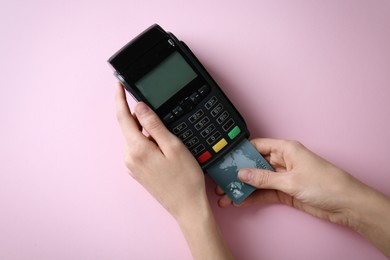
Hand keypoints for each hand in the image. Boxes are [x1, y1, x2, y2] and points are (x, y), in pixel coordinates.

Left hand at [115, 83, 232, 259]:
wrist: (187, 206)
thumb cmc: (185, 179)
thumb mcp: (174, 146)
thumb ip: (154, 125)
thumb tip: (140, 107)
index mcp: (137, 149)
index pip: (123, 117)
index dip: (119, 98)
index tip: (118, 85)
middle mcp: (130, 158)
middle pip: (130, 127)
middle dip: (141, 117)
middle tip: (161, 119)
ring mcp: (132, 166)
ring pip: (136, 138)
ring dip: (148, 132)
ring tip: (170, 143)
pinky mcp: (137, 171)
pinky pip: (139, 149)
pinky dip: (148, 142)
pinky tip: (164, 150)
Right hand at [216, 138, 389, 257]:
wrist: (346, 204)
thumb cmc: (326, 184)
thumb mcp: (290, 180)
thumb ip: (264, 178)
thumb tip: (242, 174)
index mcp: (286, 149)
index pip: (257, 146)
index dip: (241, 151)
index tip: (225, 159)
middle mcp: (283, 161)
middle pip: (255, 164)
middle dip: (238, 172)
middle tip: (221, 180)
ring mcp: (283, 177)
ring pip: (257, 180)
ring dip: (243, 187)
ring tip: (225, 194)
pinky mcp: (285, 191)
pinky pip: (264, 192)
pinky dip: (253, 196)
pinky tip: (240, 200)